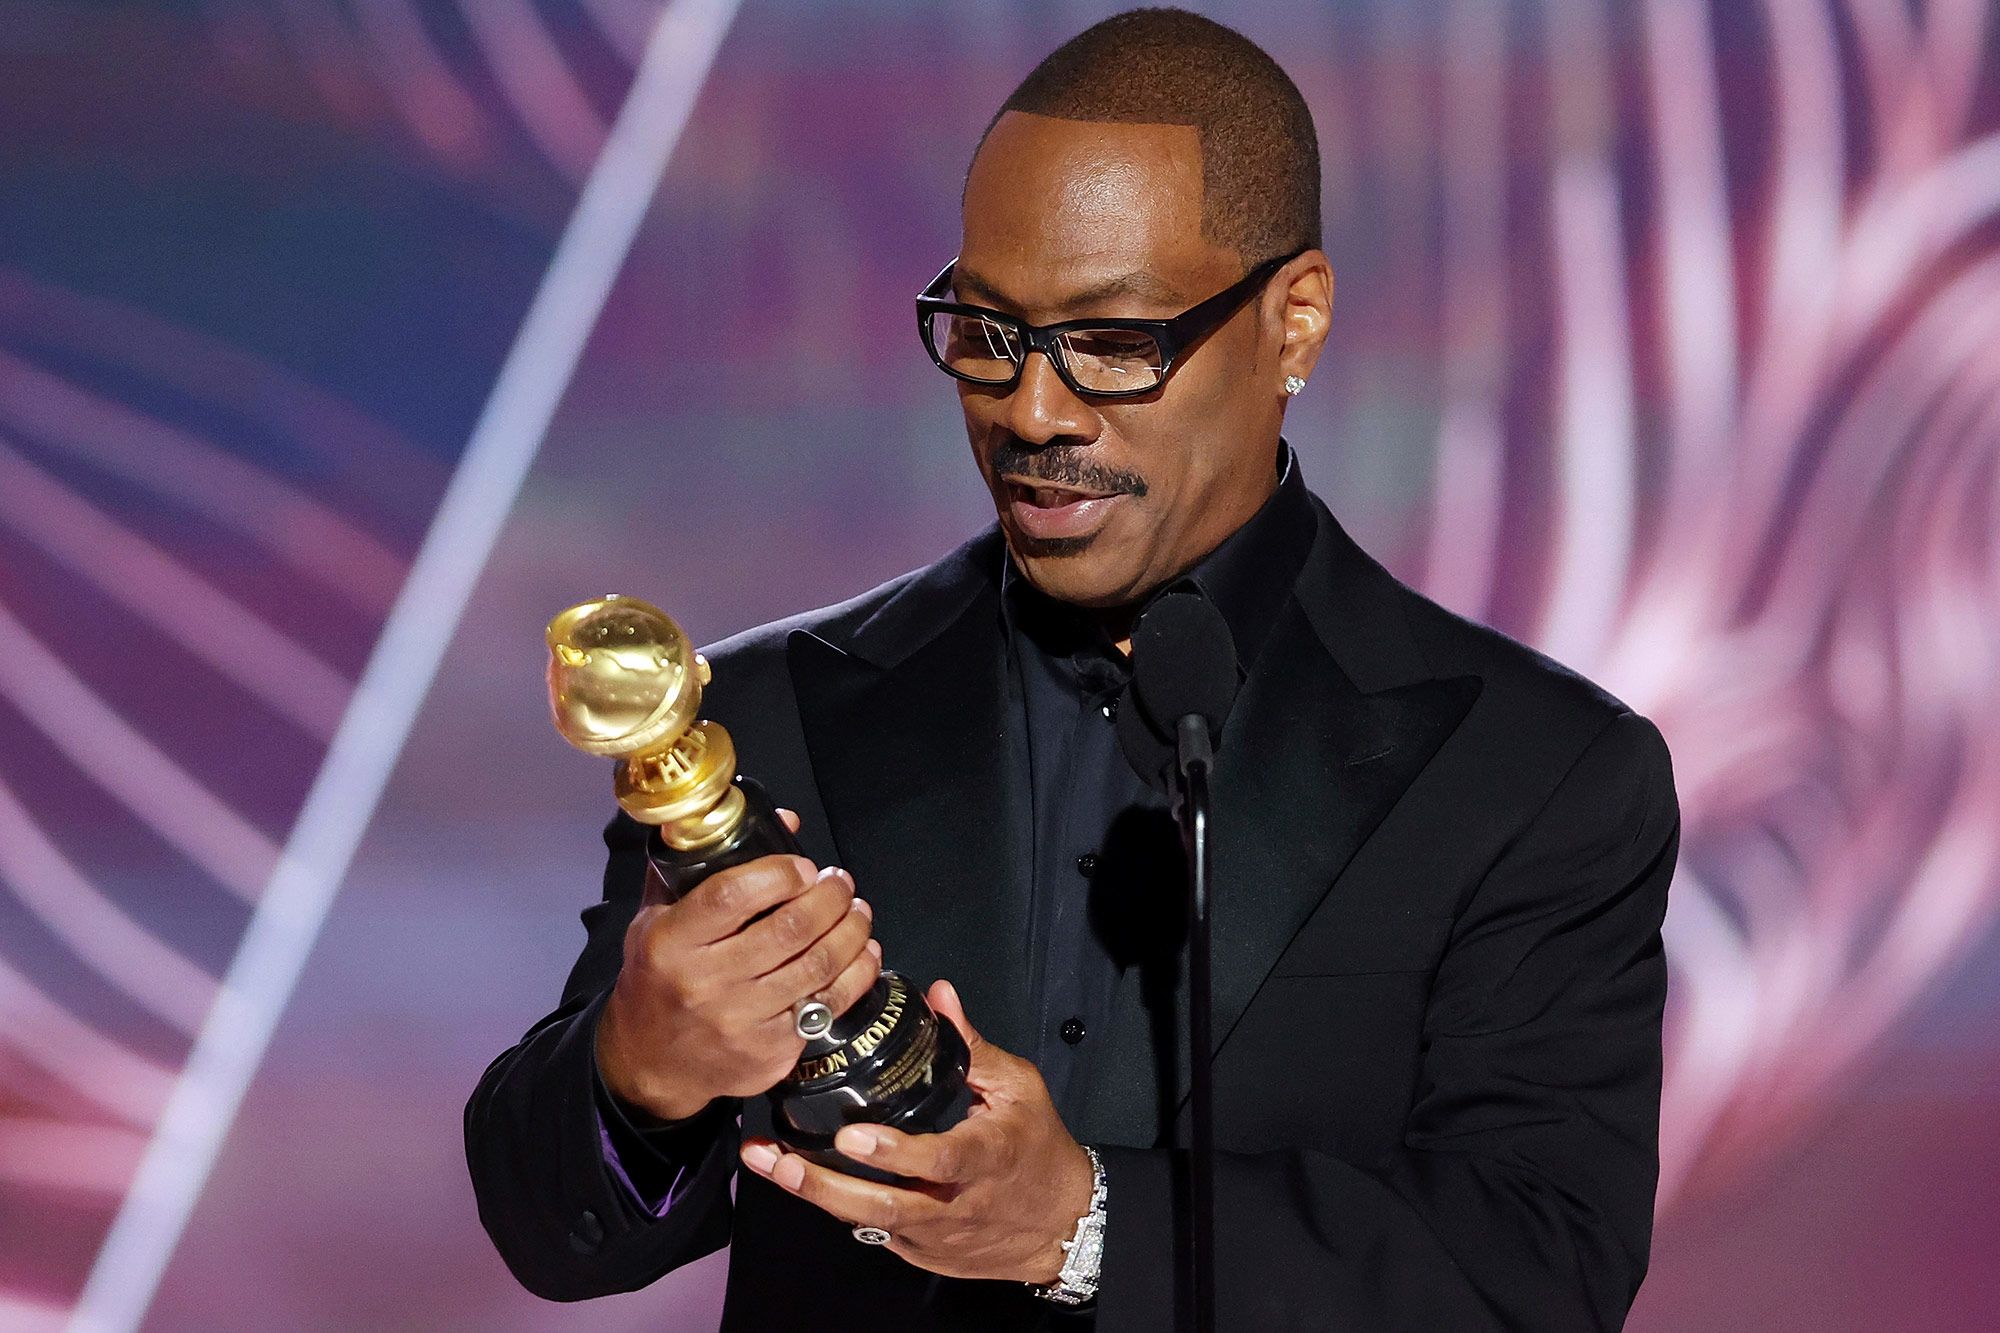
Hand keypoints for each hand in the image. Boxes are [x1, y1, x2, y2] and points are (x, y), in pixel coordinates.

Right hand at [596, 809, 882, 1120]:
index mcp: (671, 943)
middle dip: (829, 897)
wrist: (650, 1065)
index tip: (803, 867)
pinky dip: (857, 973)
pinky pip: (829, 1006)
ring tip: (857, 911)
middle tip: (840, 883)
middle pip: (788, 930)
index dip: (778, 873)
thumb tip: (785, 820)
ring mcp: (741, 1023)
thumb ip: (704, 866)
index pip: (731, 896)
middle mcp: (705, 984)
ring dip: (851, 931)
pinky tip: (864, 953)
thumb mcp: (656, 919)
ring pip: (818, 966)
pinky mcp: (771, 1053)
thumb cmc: (658, 979)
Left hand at [738, 979, 1094, 1285]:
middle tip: (778, 1160)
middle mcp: (956, 1204)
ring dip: (816, 1196)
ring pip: (868, 1224)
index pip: (938, 1160)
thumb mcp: (1018, 1088)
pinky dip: (838, 1207)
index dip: (893, 1153)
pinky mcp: (922, 1254)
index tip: (851, 1136)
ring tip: (770, 1165)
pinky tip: (801, 1180)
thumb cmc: (1039, 1149)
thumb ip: (972, 1045)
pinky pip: (874, 1231)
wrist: (1061, 1223)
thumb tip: (938, 994)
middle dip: (825, 1186)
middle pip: (885, 1208)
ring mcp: (935, 1235)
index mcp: (985, 1158)